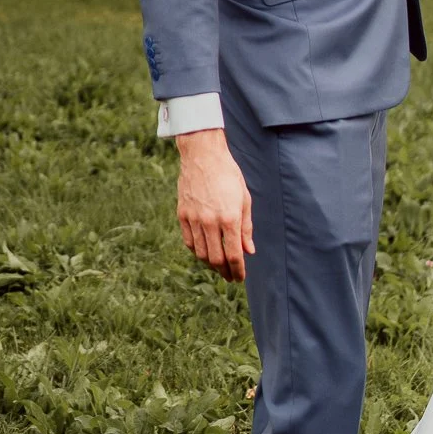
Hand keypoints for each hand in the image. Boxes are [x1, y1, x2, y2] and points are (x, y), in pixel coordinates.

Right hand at [175, 129, 254, 281]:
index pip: (234, 255)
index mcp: (230, 218)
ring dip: (210, 264)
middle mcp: (211, 221)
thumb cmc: (228, 175)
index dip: (238, 270)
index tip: (240, 277)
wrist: (203, 156)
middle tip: (230, 276)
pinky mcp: (183, 214)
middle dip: (224, 271)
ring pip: (201, 253)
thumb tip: (249, 250)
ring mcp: (194, 219)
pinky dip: (197, 251)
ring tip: (219, 266)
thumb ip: (246, 227)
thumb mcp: (244, 199)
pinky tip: (204, 252)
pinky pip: (189, 241)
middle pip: (216, 259)